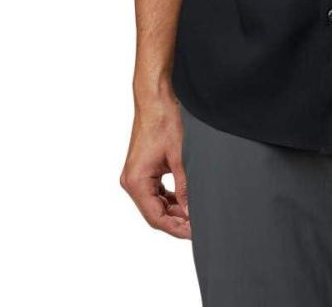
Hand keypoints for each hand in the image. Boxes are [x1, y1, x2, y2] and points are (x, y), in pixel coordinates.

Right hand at [120, 95, 190, 238]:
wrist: (156, 97)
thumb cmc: (164, 120)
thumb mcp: (180, 157)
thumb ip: (185, 187)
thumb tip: (191, 212)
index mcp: (136, 181)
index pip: (156, 217)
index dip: (176, 228)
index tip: (194, 233)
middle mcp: (132, 181)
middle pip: (155, 212)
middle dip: (177, 221)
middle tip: (199, 226)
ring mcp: (136, 175)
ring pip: (156, 203)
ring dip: (174, 210)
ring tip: (196, 215)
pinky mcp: (144, 168)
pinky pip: (156, 191)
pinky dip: (171, 198)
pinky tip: (186, 200)